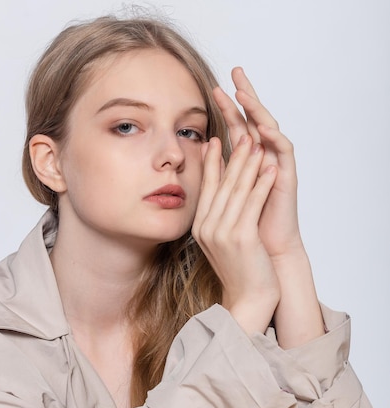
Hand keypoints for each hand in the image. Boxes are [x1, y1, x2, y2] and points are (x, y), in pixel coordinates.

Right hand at [192, 134, 279, 334]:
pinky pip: (253, 202)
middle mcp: (208, 227)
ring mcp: (223, 232)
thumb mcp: (221, 244)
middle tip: (241, 131)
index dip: (212, 162)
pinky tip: (270, 168)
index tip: (216, 140)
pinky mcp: (241, 237)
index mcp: (201, 227)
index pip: (207, 187)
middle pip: (222, 183)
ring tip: (257, 142)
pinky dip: (262, 183)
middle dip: (233, 155)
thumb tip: (218, 199)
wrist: (247, 300)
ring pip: (237, 189)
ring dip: (249, 163)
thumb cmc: (239, 272)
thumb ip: (217, 221)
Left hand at [213, 68, 302, 262]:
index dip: (227, 108)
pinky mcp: (288, 177)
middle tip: (234, 72)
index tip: (211, 89)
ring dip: (257, 111)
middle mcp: (263, 161)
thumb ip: (217, 176)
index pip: (237, 128)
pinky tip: (261, 127)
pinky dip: (273, 138)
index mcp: (247, 164)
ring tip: (244, 93)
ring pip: (269, 130)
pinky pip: (283, 151)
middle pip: (254, 121)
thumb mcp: (223, 201)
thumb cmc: (244, 232)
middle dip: (244, 97)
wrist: (264, 256)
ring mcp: (277, 167)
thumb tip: (198, 154)